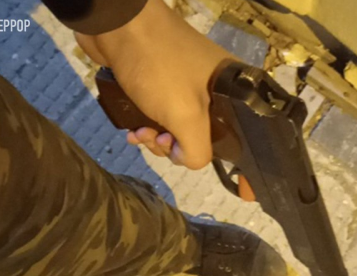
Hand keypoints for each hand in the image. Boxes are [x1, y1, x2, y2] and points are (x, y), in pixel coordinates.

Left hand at [76, 0, 233, 169]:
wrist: (118, 25)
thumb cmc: (159, 68)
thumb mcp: (186, 115)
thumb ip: (197, 149)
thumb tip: (188, 159)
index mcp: (231, 92)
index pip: (237, 138)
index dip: (224, 158)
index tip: (213, 171)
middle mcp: (213, 90)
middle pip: (203, 136)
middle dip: (176, 147)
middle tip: (158, 139)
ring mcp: (185, 85)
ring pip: (178, 128)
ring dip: (157, 139)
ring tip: (140, 133)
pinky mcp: (160, 82)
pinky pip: (160, 115)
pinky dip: (148, 126)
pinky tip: (132, 130)